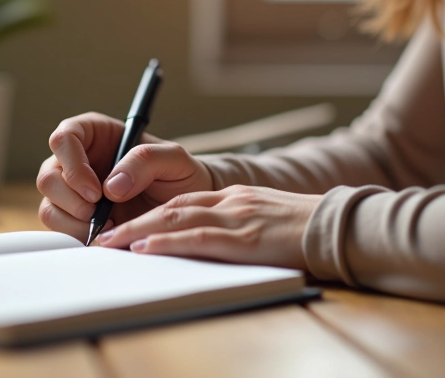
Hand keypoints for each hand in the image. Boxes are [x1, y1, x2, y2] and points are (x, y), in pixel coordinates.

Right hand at [37, 112, 213, 240]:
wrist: (186, 208)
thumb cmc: (179, 174)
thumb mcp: (174, 159)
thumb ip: (144, 161)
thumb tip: (111, 187)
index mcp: (94, 134)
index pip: (64, 138)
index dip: (73, 165)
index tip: (96, 191)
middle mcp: (77, 160)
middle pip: (48, 177)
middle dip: (71, 200)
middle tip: (100, 214)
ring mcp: (73, 191)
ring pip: (49, 206)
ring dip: (74, 222)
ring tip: (109, 225)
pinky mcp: (77, 218)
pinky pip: (61, 229)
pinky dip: (79, 236)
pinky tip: (107, 234)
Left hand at [96, 185, 322, 269]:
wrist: (343, 226)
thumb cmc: (310, 230)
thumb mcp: (269, 221)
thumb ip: (240, 227)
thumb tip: (210, 245)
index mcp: (235, 197)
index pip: (181, 201)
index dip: (148, 213)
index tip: (122, 227)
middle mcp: (231, 201)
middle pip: (169, 207)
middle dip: (131, 221)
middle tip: (101, 238)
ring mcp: (237, 218)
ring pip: (176, 218)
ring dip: (137, 231)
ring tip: (109, 243)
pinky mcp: (246, 238)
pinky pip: (198, 238)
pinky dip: (166, 241)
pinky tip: (144, 247)